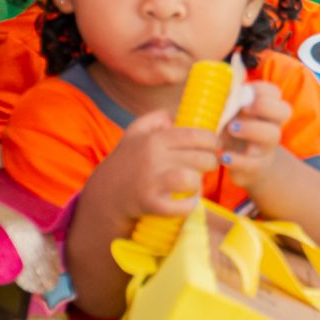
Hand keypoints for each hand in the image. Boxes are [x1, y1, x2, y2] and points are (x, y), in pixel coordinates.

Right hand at [92, 110, 216, 218]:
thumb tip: (177, 113)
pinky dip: (190, 204)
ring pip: (192, 180)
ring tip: (194, 181)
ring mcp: (151, 182)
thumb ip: (156, 117)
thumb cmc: (127, 161)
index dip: (212, 140)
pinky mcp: (150, 204)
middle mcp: (153, 158)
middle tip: (207, 165)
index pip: (196, 135)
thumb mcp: (135, 132)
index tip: (215, 145)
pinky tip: (187, 199)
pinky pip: (182, 206)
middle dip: (210, 162)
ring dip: (199, 182)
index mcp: (154, 139)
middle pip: (201, 158)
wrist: (104, 194)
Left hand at [219, 81, 290, 192]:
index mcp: (265, 109)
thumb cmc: (233, 131)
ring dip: (252, 129)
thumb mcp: (230, 113)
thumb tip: (223, 65)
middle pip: (284, 110)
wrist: (243, 164)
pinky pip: (255, 163)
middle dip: (265, 105)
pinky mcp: (257, 166)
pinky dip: (238, 160)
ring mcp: (267, 146)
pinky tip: (223, 156)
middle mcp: (271, 125)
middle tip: (244, 108)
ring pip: (273, 135)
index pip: (274, 92)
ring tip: (231, 128)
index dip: (261, 89)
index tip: (243, 91)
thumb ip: (228, 94)